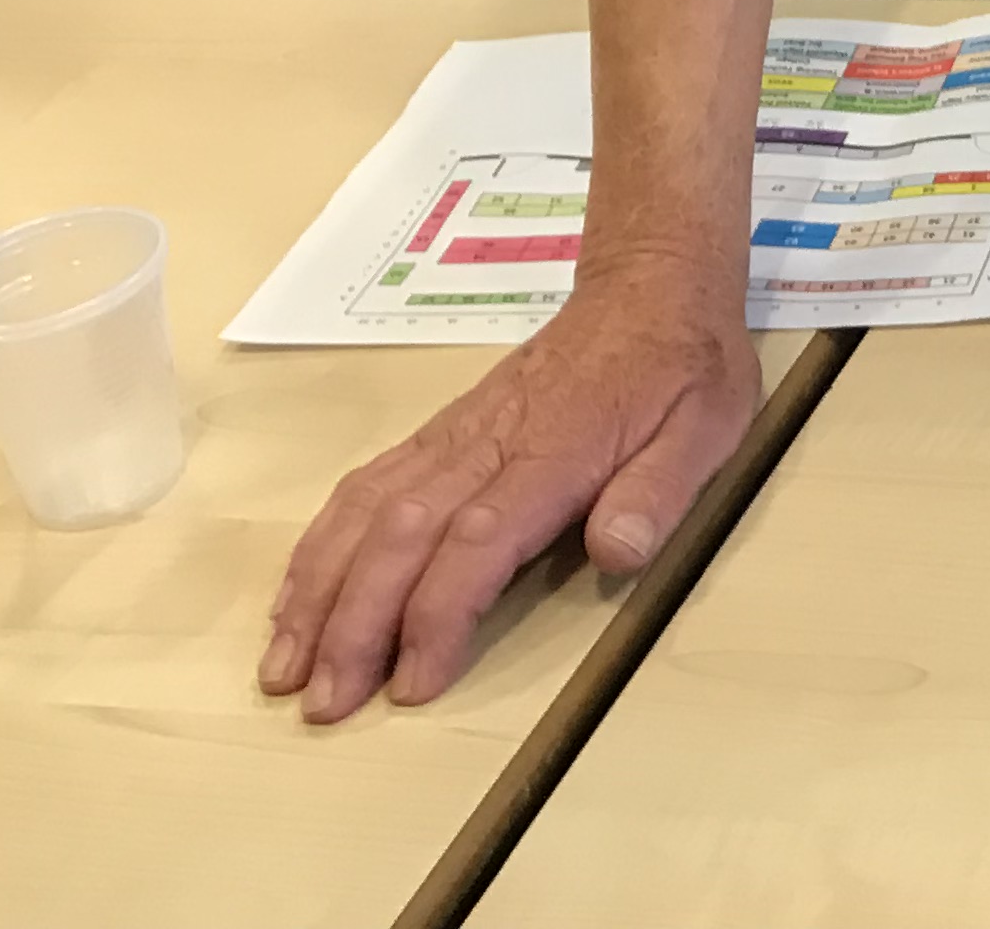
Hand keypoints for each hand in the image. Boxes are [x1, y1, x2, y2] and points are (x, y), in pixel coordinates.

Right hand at [260, 261, 757, 722]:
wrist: (648, 286)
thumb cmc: (682, 366)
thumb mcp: (706, 426)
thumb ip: (658, 492)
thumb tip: (617, 553)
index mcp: (554, 454)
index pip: (478, 542)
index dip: (438, 616)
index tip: (411, 685)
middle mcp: (486, 446)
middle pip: (400, 537)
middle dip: (353, 625)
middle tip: (321, 703)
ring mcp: (453, 438)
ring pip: (365, 514)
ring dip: (318, 592)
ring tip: (282, 665)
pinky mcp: (438, 434)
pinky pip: (363, 488)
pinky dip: (321, 544)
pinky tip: (297, 595)